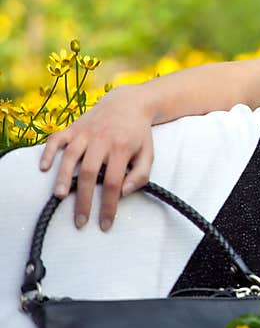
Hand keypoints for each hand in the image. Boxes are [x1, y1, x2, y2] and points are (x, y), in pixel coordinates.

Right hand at [39, 85, 154, 230]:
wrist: (129, 103)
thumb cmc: (138, 134)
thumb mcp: (149, 154)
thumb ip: (141, 175)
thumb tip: (124, 192)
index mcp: (122, 149)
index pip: (114, 182)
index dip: (109, 205)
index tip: (105, 224)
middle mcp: (102, 140)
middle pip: (90, 173)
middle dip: (84, 200)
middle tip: (80, 221)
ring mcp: (85, 133)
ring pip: (71, 156)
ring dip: (64, 177)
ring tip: (60, 196)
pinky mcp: (73, 127)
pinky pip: (56, 139)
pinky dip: (48, 152)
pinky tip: (43, 168)